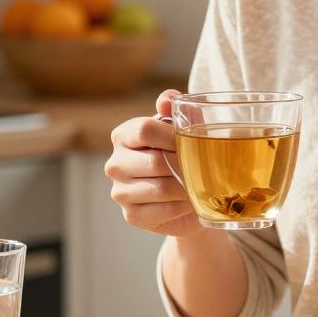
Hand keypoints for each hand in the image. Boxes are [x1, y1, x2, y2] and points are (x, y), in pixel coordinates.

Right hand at [105, 89, 202, 237]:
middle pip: (154, 162)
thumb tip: (166, 101)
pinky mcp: (131, 215)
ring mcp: (120, 192)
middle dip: (184, 165)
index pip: (144, 130)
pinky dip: (182, 207)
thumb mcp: (182, 126)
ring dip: (186, 188)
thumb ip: (176, 107)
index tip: (190, 142)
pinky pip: (163, 210)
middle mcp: (115, 163)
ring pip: (160, 188)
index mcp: (123, 135)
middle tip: (203, 167)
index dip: (172, 136)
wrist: (184, 195)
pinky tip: (189, 202)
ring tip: (199, 184)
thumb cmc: (181, 153)